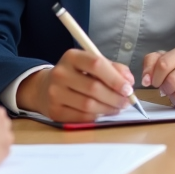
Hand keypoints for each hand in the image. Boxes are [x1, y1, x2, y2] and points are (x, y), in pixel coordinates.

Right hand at [19, 49, 134, 122]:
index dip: (115, 78)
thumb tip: (129, 81)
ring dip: (108, 108)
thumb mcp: (91, 64)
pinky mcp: (55, 111)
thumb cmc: (76, 74)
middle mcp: (60, 73)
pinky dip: (97, 116)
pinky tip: (103, 112)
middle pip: (93, 87)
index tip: (128, 88)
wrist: (44, 88)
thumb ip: (113, 69)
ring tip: (118, 107)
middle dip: (115, 97)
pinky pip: (82, 117)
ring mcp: (55, 93)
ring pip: (89, 105)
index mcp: (71, 57)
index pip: (96, 64)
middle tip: (127, 101)